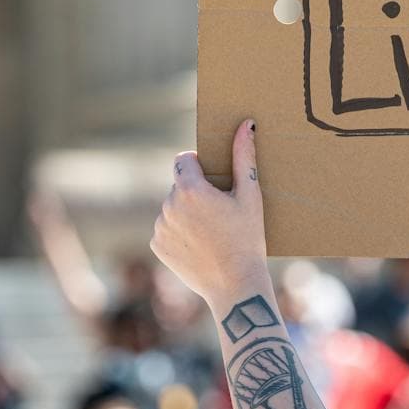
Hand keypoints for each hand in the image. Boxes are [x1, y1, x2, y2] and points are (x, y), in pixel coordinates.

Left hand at [151, 120, 268, 307]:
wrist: (235, 285)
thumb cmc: (248, 238)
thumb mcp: (250, 196)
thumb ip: (244, 157)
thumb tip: (246, 124)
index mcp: (190, 189)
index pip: (184, 160)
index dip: (199, 165)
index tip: (213, 179)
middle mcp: (169, 205)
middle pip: (180, 185)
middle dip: (195, 192)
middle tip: (219, 211)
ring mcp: (160, 227)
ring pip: (172, 207)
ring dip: (186, 212)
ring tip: (210, 231)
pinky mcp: (157, 246)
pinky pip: (166, 229)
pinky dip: (179, 233)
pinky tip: (199, 245)